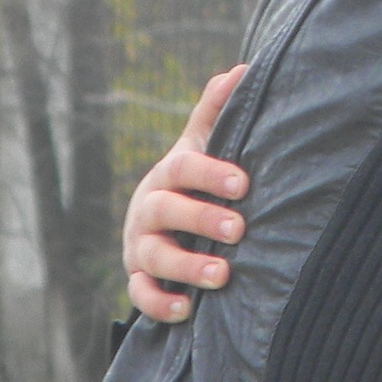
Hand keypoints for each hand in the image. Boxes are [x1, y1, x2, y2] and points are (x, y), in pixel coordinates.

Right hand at [121, 66, 250, 322]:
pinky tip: (187, 311)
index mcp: (167, 174)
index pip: (183, 168)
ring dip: (185, 267)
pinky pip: (140, 295)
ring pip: (153, 257)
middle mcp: (148, 209)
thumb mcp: (202, 146)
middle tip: (239, 228)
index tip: (243, 182)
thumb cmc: (193, 180)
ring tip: (221, 276)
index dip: (210, 173)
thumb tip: (243, 70)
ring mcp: (140, 246)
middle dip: (201, 219)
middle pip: (166, 210)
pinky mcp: (138, 279)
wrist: (161, 223)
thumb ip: (217, 113)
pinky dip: (160, 304)